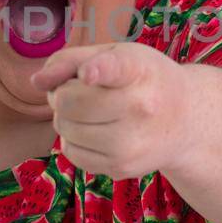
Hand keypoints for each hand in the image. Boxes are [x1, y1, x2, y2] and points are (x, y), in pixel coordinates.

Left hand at [27, 41, 191, 178]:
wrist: (185, 119)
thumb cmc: (142, 79)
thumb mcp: (115, 54)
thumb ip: (70, 60)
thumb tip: (36, 83)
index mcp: (139, 70)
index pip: (116, 70)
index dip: (97, 70)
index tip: (88, 73)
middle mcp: (141, 107)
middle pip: (69, 102)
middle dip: (63, 94)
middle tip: (80, 90)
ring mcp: (131, 143)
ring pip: (64, 129)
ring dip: (66, 118)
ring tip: (91, 111)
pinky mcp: (122, 168)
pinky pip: (72, 153)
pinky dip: (74, 140)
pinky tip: (96, 131)